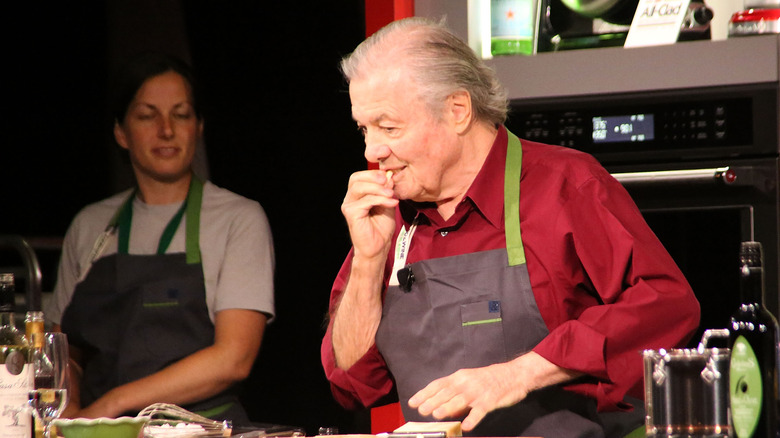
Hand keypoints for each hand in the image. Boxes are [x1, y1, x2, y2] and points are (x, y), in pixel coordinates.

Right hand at [341, 169, 397, 260]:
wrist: (378, 248)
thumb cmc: (381, 228)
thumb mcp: (387, 204)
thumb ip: (387, 191)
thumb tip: (389, 177)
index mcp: (357, 195)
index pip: (359, 177)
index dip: (373, 173)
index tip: (388, 176)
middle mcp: (350, 199)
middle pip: (355, 178)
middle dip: (373, 177)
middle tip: (388, 180)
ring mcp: (349, 206)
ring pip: (360, 188)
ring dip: (378, 189)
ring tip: (392, 194)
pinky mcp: (351, 214)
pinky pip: (365, 201)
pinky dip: (380, 200)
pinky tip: (392, 203)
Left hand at [408, 362, 529, 430]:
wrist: (513, 374)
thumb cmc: (488, 379)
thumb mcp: (468, 381)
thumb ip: (455, 394)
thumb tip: (442, 408)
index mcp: (458, 377)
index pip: (437, 385)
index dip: (424, 393)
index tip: (413, 401)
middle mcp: (466, 383)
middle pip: (446, 393)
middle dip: (432, 402)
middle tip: (421, 410)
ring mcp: (478, 392)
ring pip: (460, 400)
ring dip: (447, 408)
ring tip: (436, 416)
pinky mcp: (490, 400)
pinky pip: (479, 410)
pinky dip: (472, 418)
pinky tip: (466, 426)